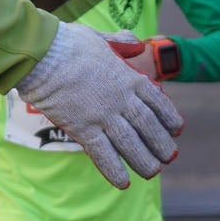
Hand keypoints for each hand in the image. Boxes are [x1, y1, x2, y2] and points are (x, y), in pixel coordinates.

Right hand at [16, 21, 182, 188]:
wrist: (42, 54)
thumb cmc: (67, 43)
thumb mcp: (99, 37)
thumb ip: (120, 43)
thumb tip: (135, 43)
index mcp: (128, 77)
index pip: (156, 100)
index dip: (169, 116)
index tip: (177, 129)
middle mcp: (121, 98)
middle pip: (147, 125)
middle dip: (161, 143)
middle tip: (170, 158)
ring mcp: (103, 114)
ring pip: (130, 143)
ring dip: (143, 160)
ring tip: (152, 172)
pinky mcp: (83, 128)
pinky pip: (102, 153)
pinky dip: (114, 169)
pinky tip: (123, 183)